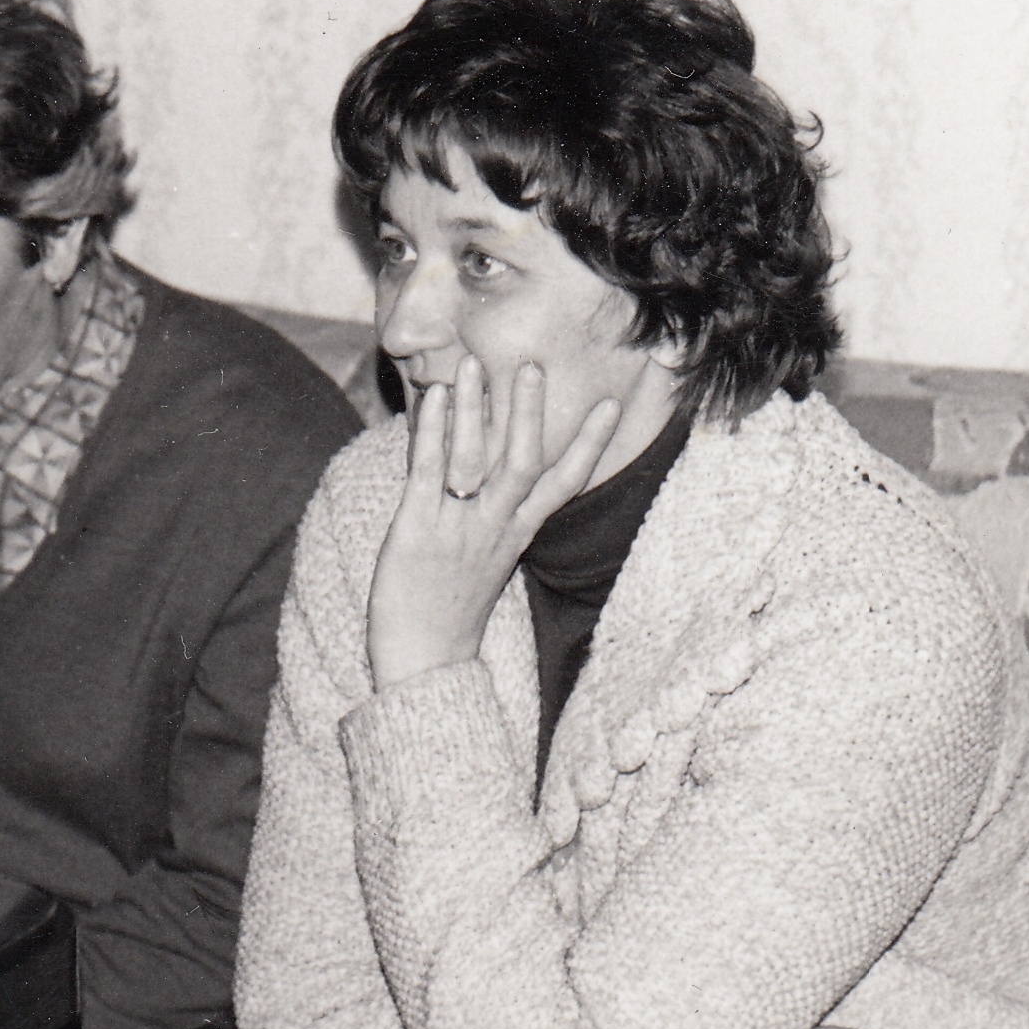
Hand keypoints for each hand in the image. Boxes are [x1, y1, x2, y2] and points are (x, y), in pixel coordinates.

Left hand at [366, 356, 620, 688]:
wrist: (422, 663)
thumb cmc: (449, 612)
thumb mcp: (485, 562)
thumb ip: (494, 521)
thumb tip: (491, 481)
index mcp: (516, 535)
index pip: (564, 484)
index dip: (589, 444)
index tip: (612, 406)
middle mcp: (494, 528)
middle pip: (525, 462)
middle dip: (531, 413)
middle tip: (534, 365)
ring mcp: (457, 529)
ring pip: (478, 460)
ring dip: (479, 410)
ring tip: (477, 365)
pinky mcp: (416, 532)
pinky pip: (428, 474)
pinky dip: (432, 434)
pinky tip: (433, 399)